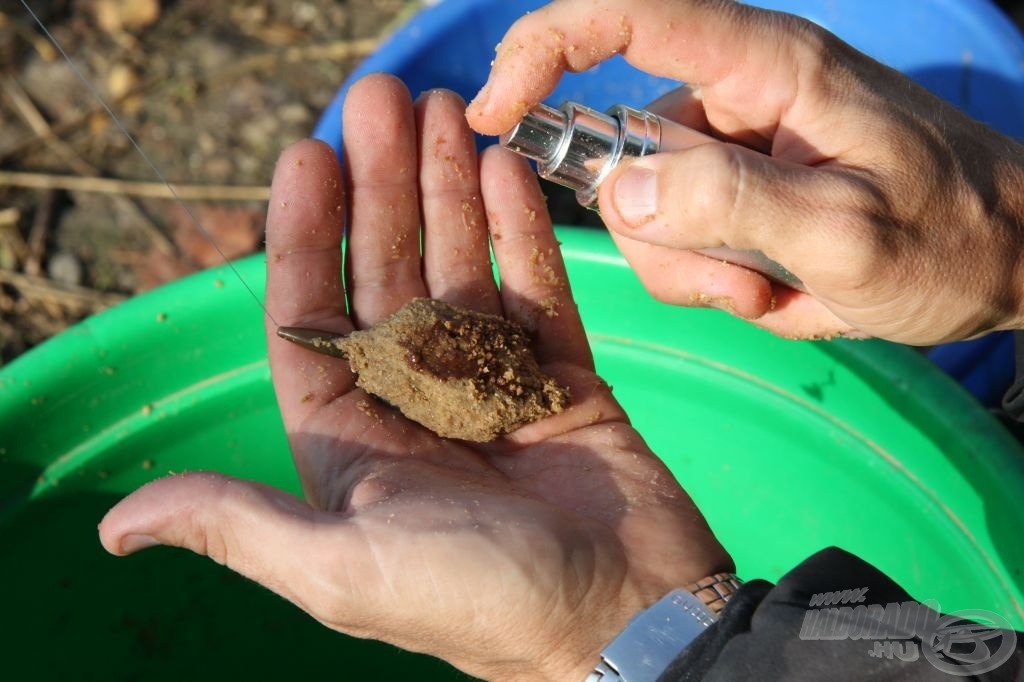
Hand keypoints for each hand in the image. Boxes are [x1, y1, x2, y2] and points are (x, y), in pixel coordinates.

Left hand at [98, 74, 730, 680]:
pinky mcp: (563, 376)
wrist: (627, 619)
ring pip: (463, 267)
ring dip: (451, 188)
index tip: (307, 154)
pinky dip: (522, 230)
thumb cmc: (482, 603)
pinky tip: (506, 169)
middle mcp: (417, 404)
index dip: (306, 235)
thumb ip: (239, 527)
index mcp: (355, 443)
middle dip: (383, 186)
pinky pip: (537, 289)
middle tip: (385, 99)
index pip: (313, 319)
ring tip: (448, 109)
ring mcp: (494, 383)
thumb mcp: (344, 569)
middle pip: (390, 274)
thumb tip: (117, 526)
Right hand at [467, 0, 1023, 343]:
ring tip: (777, 288)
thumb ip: (732, 202)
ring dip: (696, 269)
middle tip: (741, 279)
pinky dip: (713, 282)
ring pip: (643, 212)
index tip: (491, 112)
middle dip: (660, 231)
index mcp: (765, 65)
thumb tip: (617, 190)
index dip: (544, 47)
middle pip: (618, 146)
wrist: (1008, 263)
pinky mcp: (732, 197)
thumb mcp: (849, 230)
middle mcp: (733, 96)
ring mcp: (728, 152)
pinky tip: (779, 292)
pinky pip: (675, 243)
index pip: (627, 16)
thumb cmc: (951, 234)